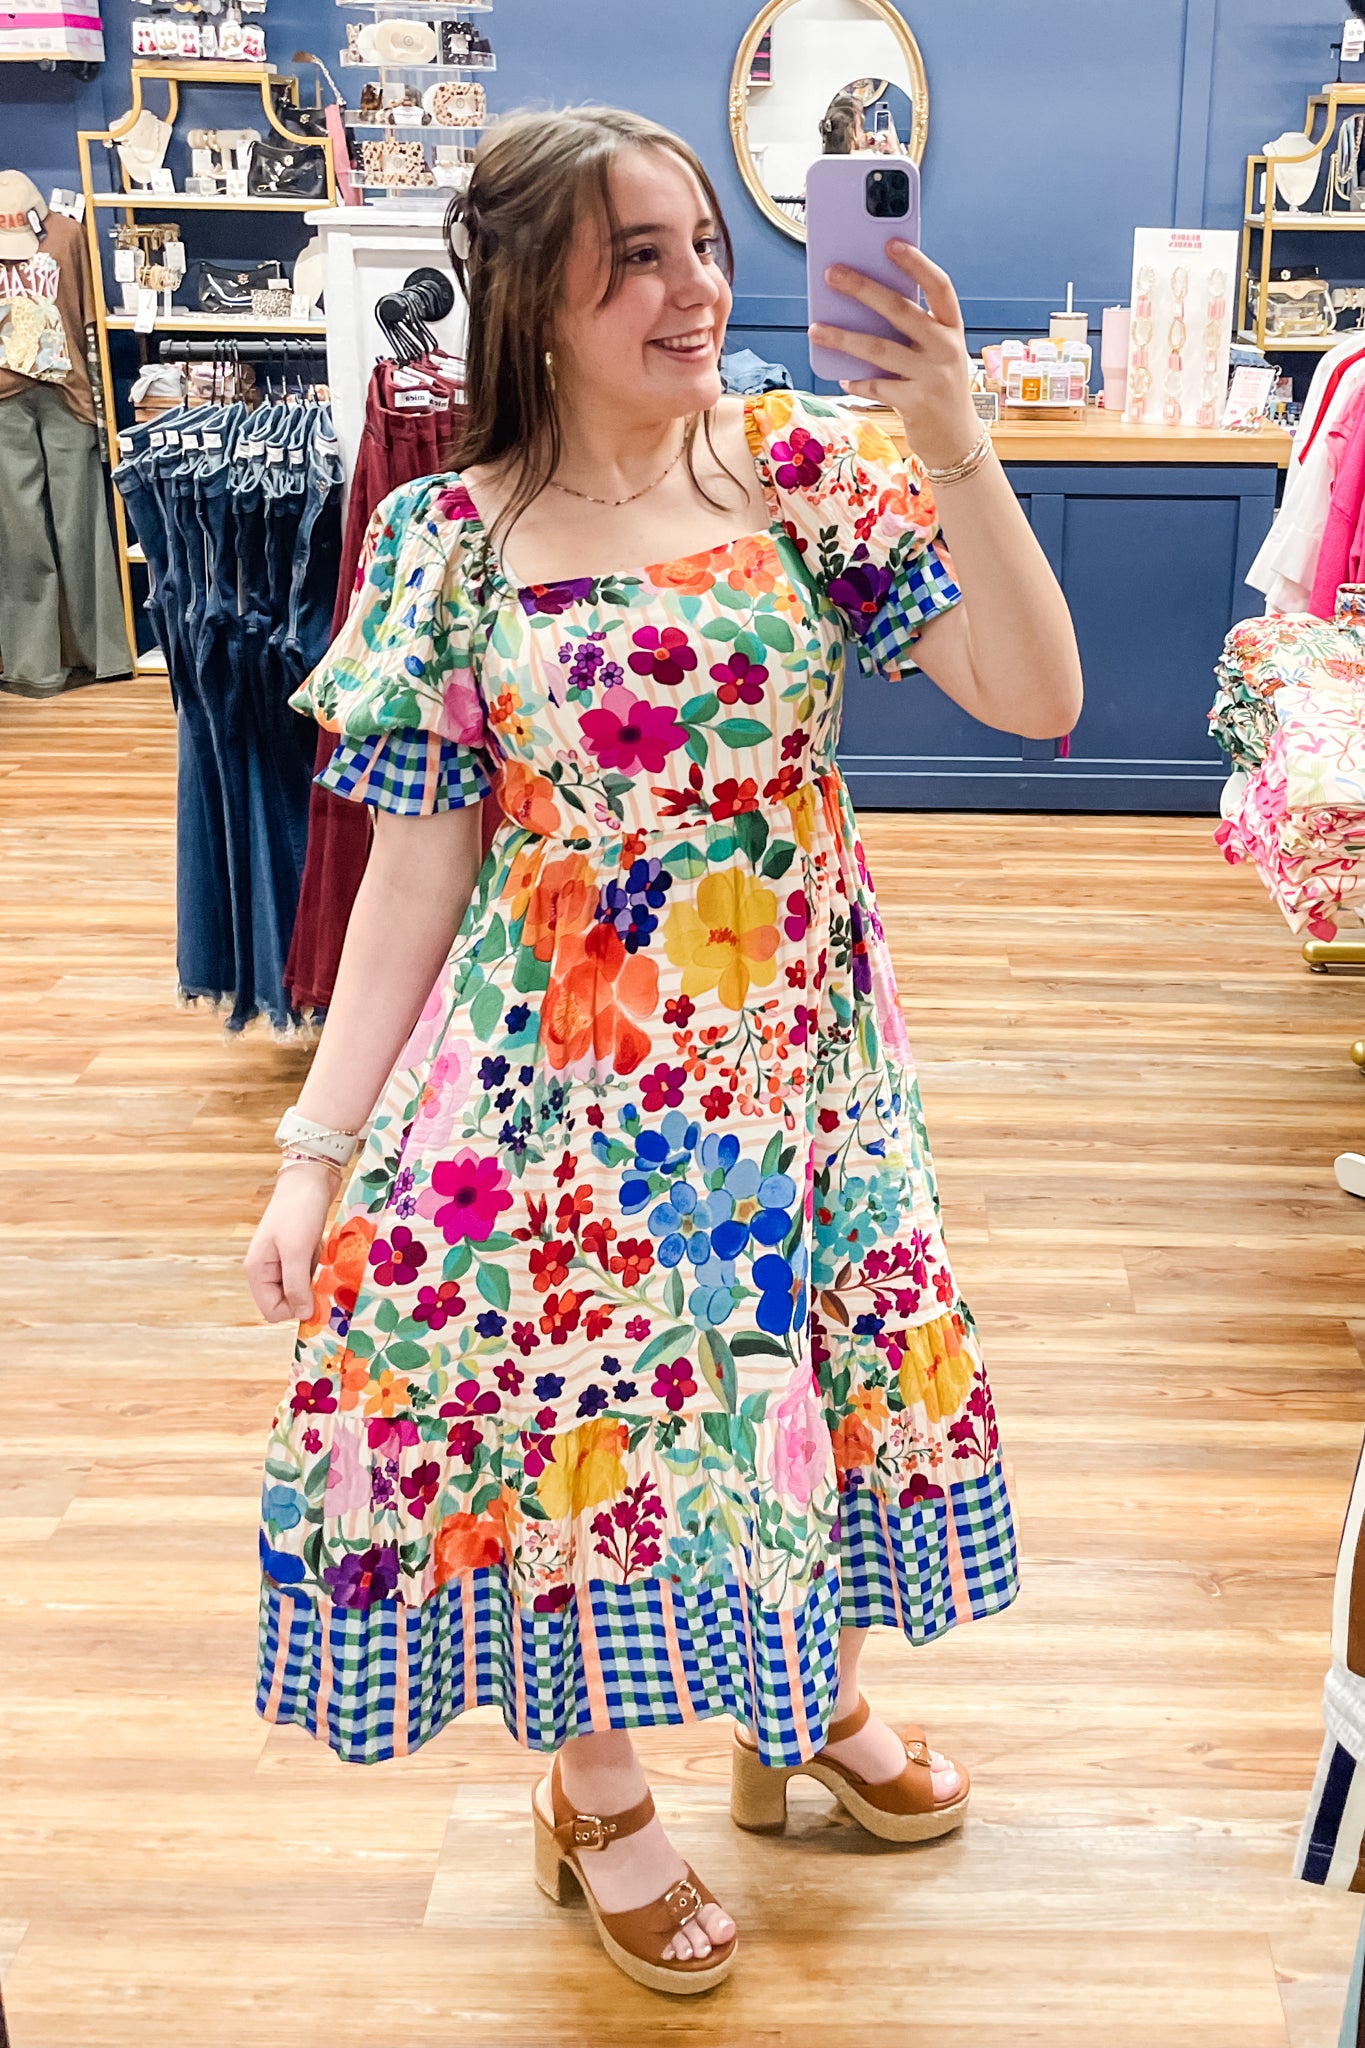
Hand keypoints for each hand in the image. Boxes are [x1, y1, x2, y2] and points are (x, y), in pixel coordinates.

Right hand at [244, 1161, 336, 1322]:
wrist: (310, 1177)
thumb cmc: (298, 1211)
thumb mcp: (296, 1251)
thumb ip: (296, 1286)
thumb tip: (302, 1315)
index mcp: (257, 1271)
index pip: (272, 1311)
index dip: (294, 1309)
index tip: (316, 1295)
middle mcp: (267, 1269)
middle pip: (286, 1302)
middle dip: (306, 1295)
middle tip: (323, 1277)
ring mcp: (282, 1260)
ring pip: (299, 1288)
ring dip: (315, 1280)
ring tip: (322, 1260)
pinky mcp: (297, 1252)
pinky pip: (308, 1273)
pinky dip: (319, 1268)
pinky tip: (323, 1252)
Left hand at [808, 242, 980, 470]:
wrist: (957, 441)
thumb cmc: (939, 389)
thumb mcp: (936, 355)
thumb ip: (912, 332)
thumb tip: (863, 307)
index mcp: (953, 328)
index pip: (938, 286)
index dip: (916, 263)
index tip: (890, 243)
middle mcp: (946, 347)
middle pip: (900, 309)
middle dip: (862, 288)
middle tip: (831, 274)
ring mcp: (933, 375)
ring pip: (879, 348)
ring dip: (843, 337)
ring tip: (816, 329)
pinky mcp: (917, 402)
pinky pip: (876, 384)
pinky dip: (856, 379)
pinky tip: (843, 375)